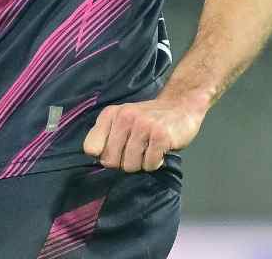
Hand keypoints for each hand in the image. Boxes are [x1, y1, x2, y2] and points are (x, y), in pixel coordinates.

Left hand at [82, 95, 205, 171]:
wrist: (180, 106)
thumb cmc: (147, 119)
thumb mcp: (122, 120)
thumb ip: (106, 135)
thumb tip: (96, 158)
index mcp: (110, 114)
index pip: (91, 147)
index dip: (102, 156)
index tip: (115, 152)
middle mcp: (124, 118)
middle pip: (110, 160)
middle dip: (122, 163)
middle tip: (135, 154)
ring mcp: (142, 126)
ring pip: (130, 165)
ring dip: (140, 164)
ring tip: (147, 151)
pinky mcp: (160, 136)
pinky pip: (149, 164)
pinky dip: (154, 163)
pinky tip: (159, 151)